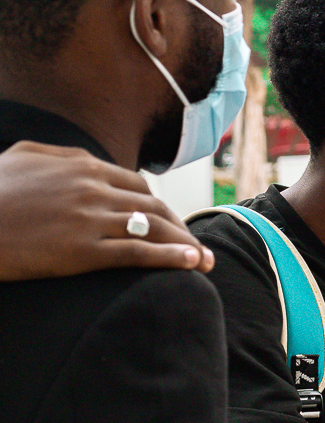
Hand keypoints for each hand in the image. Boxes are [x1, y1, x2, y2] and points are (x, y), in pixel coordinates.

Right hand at [0, 141, 212, 279]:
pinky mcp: (83, 250)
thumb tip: (81, 159)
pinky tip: (192, 265)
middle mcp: (92, 188)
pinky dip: (172, 257)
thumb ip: (56, 157)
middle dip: (178, 226)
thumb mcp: (20, 159)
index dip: (157, 204)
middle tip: (194, 245)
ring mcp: (90, 219)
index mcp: (81, 166)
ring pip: (154, 228)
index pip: (136, 184)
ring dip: (186, 244)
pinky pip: (139, 252)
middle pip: (153, 206)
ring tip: (206, 261)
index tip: (168, 220)